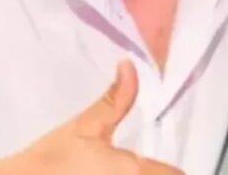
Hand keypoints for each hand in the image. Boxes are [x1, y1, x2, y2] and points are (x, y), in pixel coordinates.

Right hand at [0, 61, 182, 174]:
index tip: (169, 160)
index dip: (174, 168)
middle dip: (154, 169)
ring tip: (130, 163)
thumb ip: (116, 99)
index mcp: (133, 171)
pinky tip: (101, 170)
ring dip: (137, 171)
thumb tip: (130, 64)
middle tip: (148, 160)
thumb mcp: (87, 126)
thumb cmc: (54, 158)